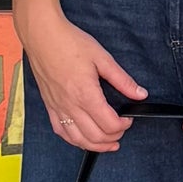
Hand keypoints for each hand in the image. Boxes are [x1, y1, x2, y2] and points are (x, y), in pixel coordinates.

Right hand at [19, 12, 146, 152]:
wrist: (42, 36)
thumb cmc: (69, 42)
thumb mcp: (102, 58)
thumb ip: (122, 80)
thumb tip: (140, 94)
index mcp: (86, 94)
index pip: (109, 124)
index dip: (124, 125)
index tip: (129, 118)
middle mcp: (70, 105)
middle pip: (95, 136)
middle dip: (113, 138)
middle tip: (122, 130)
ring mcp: (58, 107)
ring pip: (77, 140)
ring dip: (95, 146)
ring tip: (108, 144)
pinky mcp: (49, 106)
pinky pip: (61, 132)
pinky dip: (74, 140)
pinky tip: (83, 138)